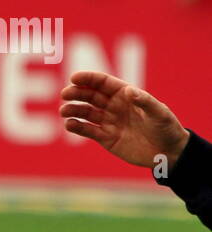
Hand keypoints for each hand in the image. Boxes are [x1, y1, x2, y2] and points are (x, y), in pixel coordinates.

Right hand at [60, 71, 188, 167]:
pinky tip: (69, 124)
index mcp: (126, 94)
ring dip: (73, 110)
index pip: (103, 83)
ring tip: (64, 111)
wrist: (168, 153)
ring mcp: (108, 121)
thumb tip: (129, 91)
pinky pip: (88, 130)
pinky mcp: (105, 138)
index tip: (74, 78)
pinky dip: (77, 127)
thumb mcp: (160, 114)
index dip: (88, 79)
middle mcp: (114, 106)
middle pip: (90, 96)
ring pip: (86, 112)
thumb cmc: (167, 128)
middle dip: (76, 93)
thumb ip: (145, 102)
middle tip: (65, 94)